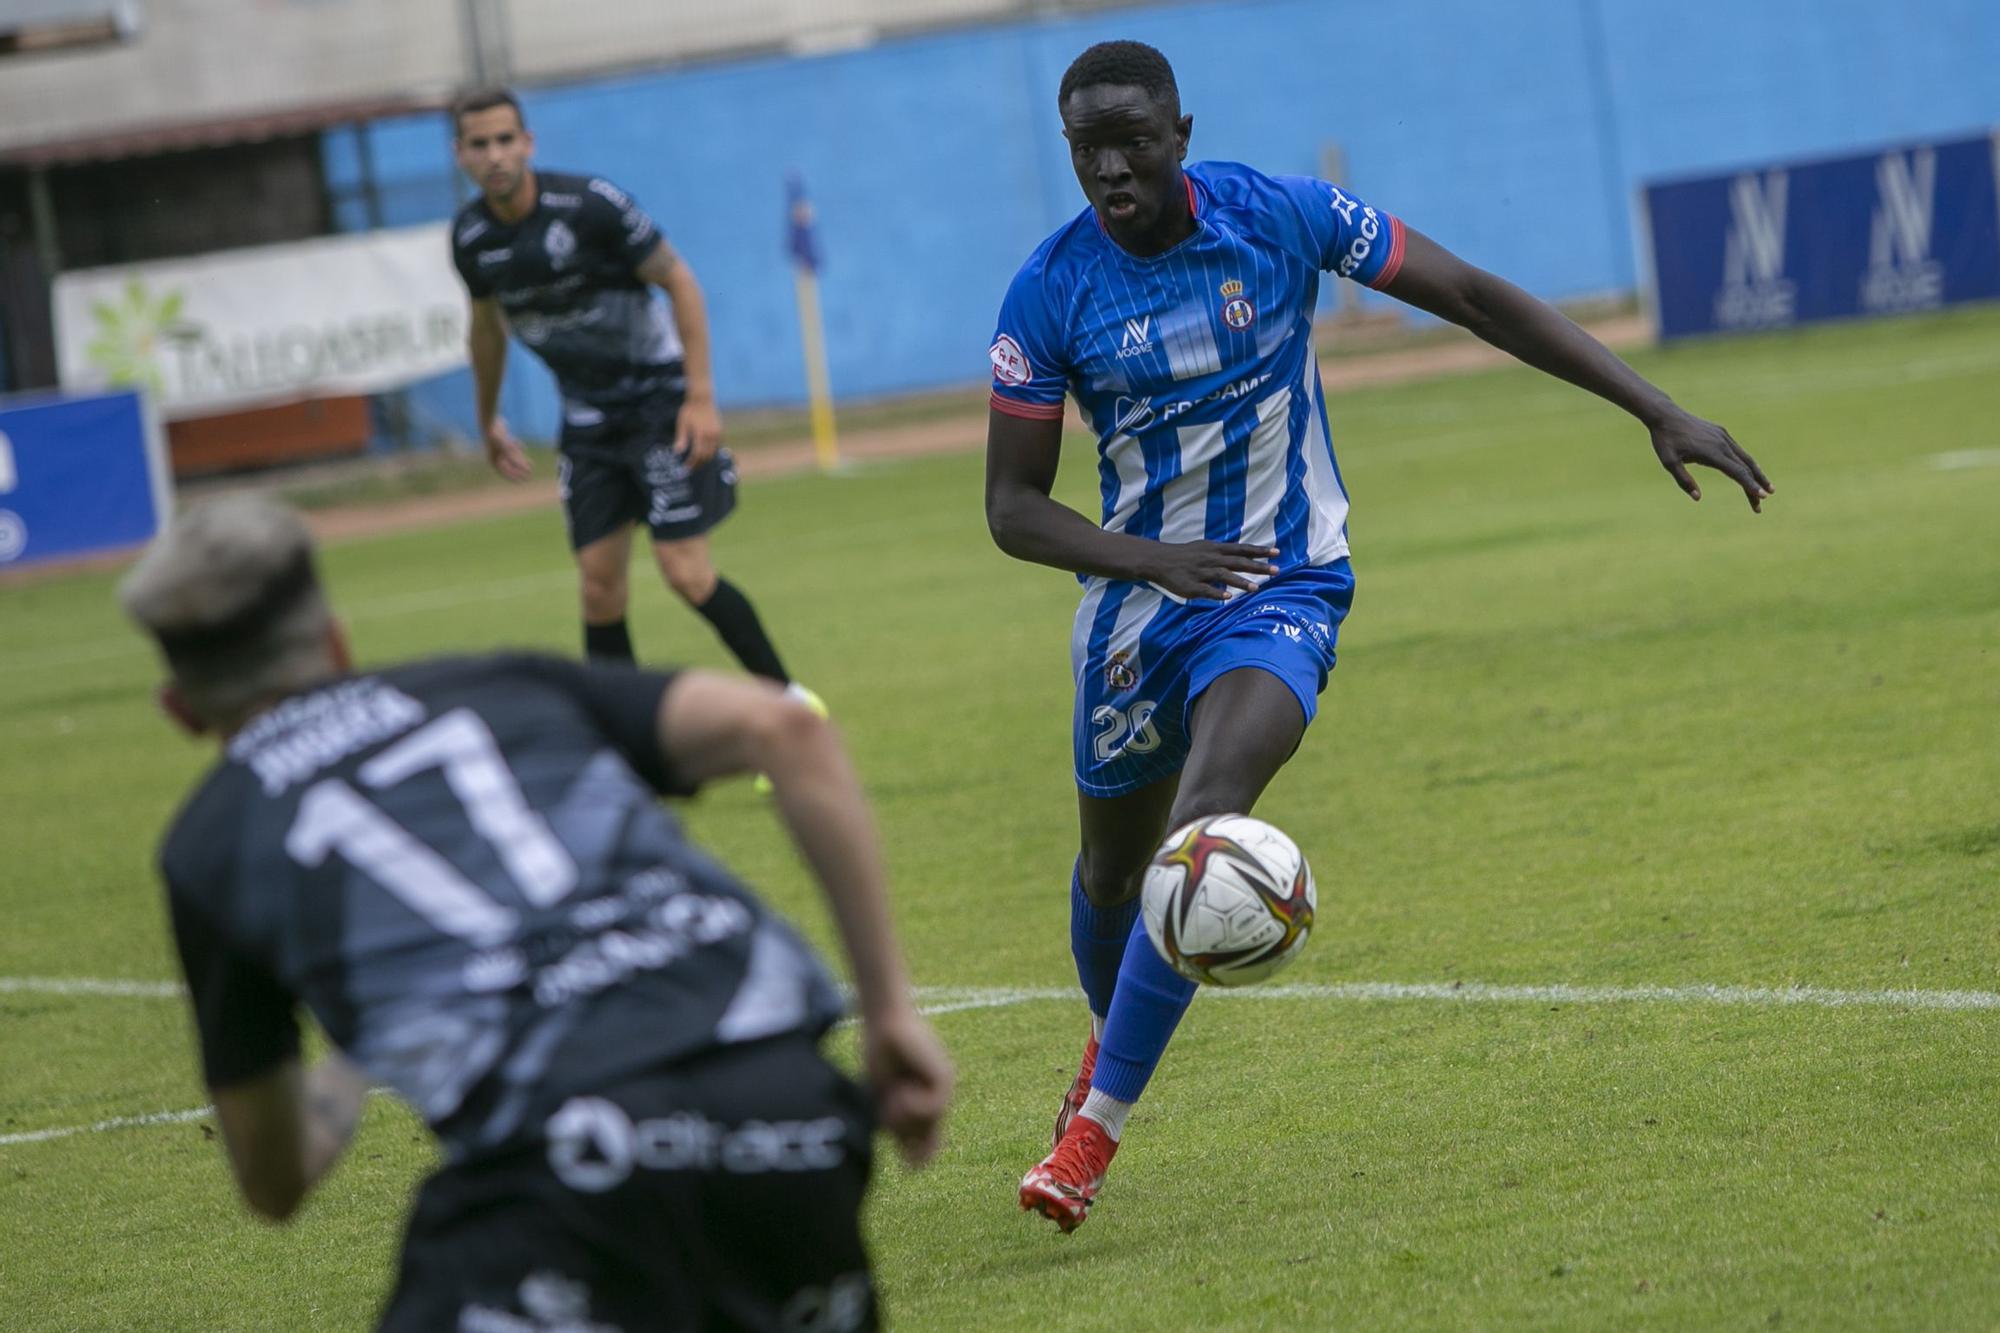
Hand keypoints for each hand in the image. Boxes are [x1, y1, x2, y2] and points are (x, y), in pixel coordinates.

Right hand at [484, 418, 533, 482]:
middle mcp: (495, 455)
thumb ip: (515, 459)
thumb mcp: (507, 449)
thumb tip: (524, 468)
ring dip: (522, 460)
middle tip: (530, 474)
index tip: (524, 480)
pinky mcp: (502, 439)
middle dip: (520, 470)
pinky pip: (510, 445)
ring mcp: (498, 447)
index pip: (505, 472)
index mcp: (493, 460)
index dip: (515, 477)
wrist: (489, 422)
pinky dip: (517, 447)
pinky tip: (523, 447)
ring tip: (531, 464)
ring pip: (512, 456)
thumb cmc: (496, 437)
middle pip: (510, 466)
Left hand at [675, 396, 722, 466]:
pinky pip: (715, 446)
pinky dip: (709, 452)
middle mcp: (710, 435)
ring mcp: (716, 433)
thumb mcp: (682, 424)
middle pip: (706, 456)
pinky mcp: (719, 431)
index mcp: (700, 434)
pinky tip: (702, 452)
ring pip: (712, 452)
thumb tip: (677, 452)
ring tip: (696, 462)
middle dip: (698, 464)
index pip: (697, 454)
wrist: (702, 399)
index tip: (686, 467)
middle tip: (691, 467)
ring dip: (704, 459)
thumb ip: (681, 438)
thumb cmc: (689, 410)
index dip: (692, 463)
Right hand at [862, 1006, 952, 1167]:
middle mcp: (937, 1098)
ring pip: (928, 1124)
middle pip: (926, 1138)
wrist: (882, 1024)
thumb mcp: (883, 1101)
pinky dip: (913, 1105)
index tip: (907, 1166)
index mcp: (922, 1105)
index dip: (917, 1157)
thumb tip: (914, 1167)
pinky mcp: (945, 1077)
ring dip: (904, 1116)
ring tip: (893, 1094)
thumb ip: (898, 1128)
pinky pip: (933, 1108)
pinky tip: (902, 1089)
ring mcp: (944, 1087)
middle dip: (904, 1132)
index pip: (929, 1143)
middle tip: (890, 1105)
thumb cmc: (879, 1057)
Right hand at [1141, 541, 1280, 600]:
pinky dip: (1217, 593)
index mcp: (1215, 549)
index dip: (1259, 551)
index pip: (1242, 549)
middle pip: (1238, 562)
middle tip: (1276, 570)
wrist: (1159, 560)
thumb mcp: (1206, 547)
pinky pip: (1206, 590)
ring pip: (1223, 576)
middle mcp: (1211, 559)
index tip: (1277, 552)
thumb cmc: (1185, 555)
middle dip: (1257, 566)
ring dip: (1240, 582)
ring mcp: (1201, 572)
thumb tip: (1244, 555)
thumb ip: (1224, 552)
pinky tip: (1228, 597)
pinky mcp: (1191, 586)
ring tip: (1256, 588)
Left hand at [1650, 410, 1772, 511]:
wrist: (1665, 414)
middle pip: (1745, 468)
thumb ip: (1684, 480)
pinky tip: (1750, 471)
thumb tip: (1698, 498)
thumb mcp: (1669, 462)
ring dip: (1756, 474)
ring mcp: (1723, 437)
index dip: (1750, 485)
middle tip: (1761, 504)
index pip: (1737, 472)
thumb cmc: (1665, 440)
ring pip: (1745, 458)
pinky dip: (1747, 462)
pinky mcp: (1721, 432)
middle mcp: (1722, 443)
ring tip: (1767, 488)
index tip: (1762, 497)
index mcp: (1711, 452)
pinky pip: (1738, 450)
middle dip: (1756, 485)